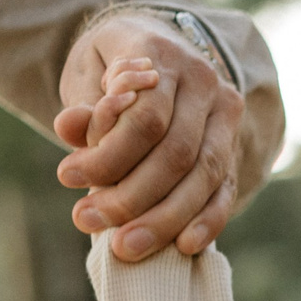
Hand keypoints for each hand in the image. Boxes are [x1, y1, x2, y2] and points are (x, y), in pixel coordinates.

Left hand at [54, 13, 244, 259]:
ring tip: (126, 246)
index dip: (108, 155)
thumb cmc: (113, 68)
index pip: (145, 117)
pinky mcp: (233, 149)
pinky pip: (225, 190)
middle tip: (86, 221)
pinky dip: (208, 222)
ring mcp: (224, 118)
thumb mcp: (88, 71)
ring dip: (164, 219)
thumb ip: (83, 103)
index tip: (67, 177)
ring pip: (203, 176)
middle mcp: (204, 83)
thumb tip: (68, 127)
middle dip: (131, 197)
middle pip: (175, 153)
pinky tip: (184, 247)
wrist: (160, 54)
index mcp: (164, 55)